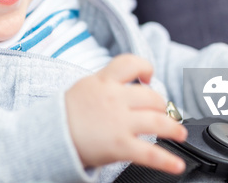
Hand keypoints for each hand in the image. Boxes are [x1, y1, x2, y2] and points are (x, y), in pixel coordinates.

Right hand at [65, 54, 186, 173]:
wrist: (48, 136)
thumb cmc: (64, 114)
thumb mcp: (83, 88)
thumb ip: (105, 83)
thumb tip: (125, 83)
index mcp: (103, 82)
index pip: (131, 63)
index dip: (145, 68)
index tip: (149, 78)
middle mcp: (114, 98)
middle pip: (152, 96)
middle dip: (162, 106)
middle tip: (162, 114)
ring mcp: (118, 122)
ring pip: (158, 121)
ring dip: (174, 128)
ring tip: (179, 133)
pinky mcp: (120, 146)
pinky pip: (150, 153)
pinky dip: (168, 161)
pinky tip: (177, 165)